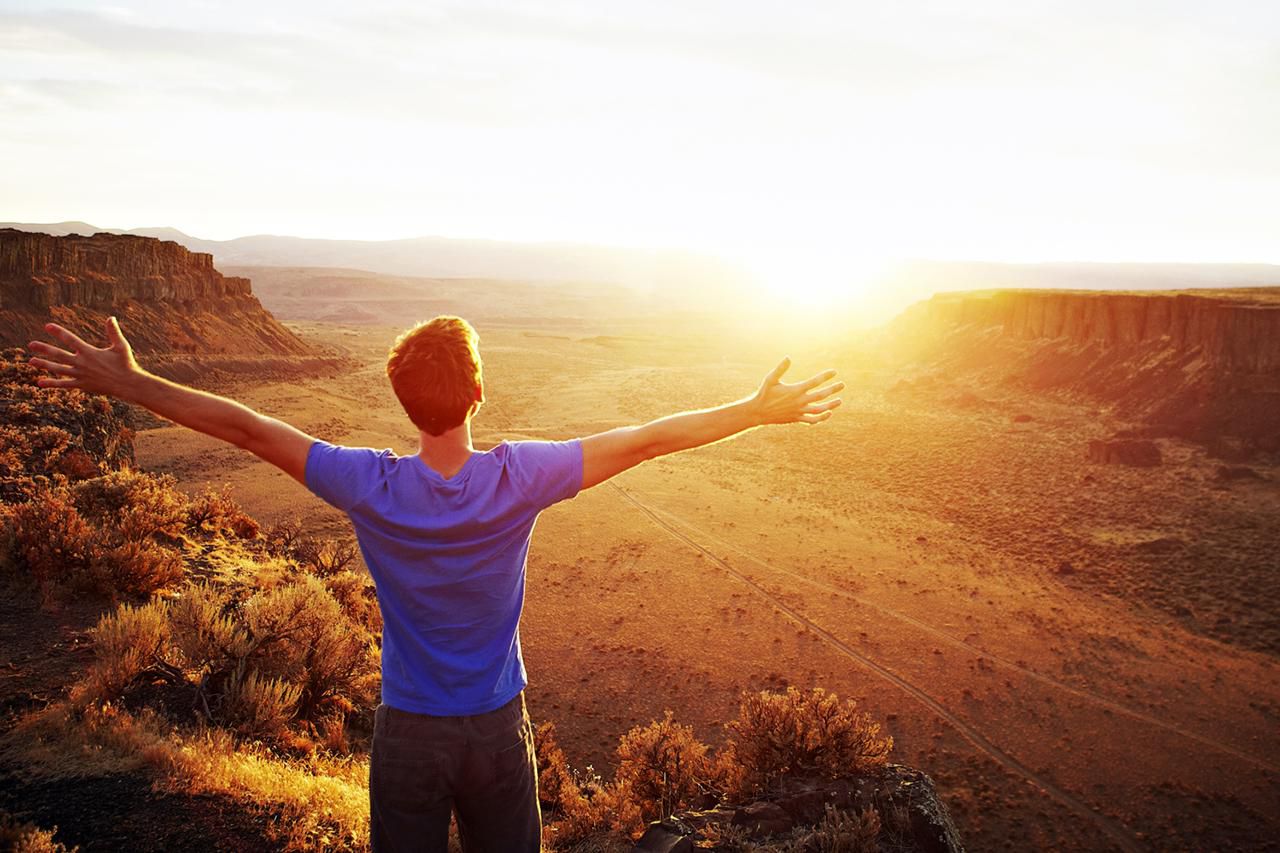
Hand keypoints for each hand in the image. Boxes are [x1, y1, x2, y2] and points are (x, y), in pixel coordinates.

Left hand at [26, 317, 143, 397]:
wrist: (129, 384)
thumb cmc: (126, 364)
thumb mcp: (121, 346)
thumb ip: (114, 332)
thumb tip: (111, 318)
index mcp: (90, 352)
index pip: (70, 339)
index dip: (58, 332)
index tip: (47, 326)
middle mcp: (82, 363)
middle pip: (59, 354)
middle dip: (44, 349)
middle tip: (31, 344)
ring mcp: (81, 375)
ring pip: (58, 369)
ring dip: (44, 365)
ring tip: (31, 361)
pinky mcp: (82, 385)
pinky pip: (64, 384)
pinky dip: (52, 383)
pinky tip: (40, 382)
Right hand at [750, 357, 842, 424]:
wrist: (758, 412)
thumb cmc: (764, 393)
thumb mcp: (770, 379)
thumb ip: (780, 368)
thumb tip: (788, 357)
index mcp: (795, 390)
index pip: (814, 382)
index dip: (825, 376)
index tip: (834, 372)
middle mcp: (799, 401)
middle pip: (821, 395)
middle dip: (833, 389)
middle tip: (842, 384)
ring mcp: (799, 411)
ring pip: (819, 409)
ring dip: (831, 405)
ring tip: (840, 401)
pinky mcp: (796, 419)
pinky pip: (812, 420)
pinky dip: (821, 418)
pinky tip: (828, 413)